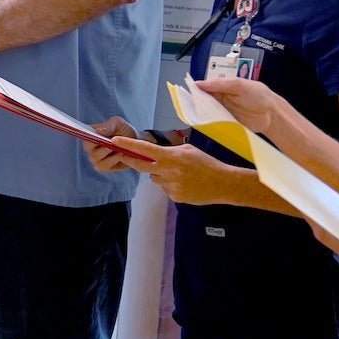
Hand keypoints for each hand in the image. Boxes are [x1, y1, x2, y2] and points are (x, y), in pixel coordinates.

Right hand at [85, 117, 141, 172]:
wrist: (136, 141)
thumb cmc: (123, 130)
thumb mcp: (117, 123)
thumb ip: (108, 126)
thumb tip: (98, 131)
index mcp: (90, 136)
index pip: (85, 138)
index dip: (88, 138)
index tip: (95, 137)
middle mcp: (91, 149)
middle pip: (91, 152)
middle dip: (101, 149)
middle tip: (111, 145)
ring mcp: (97, 159)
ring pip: (98, 160)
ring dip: (109, 156)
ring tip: (119, 150)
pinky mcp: (105, 167)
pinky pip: (106, 166)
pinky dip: (114, 161)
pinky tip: (121, 155)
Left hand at [122, 139, 252, 205]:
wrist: (223, 183)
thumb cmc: (206, 163)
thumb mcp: (187, 150)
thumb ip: (169, 151)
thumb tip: (153, 153)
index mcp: (172, 157)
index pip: (144, 149)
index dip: (128, 145)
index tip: (115, 141)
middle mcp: (168, 172)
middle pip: (141, 166)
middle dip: (130, 159)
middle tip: (123, 155)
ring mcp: (170, 186)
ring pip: (155, 178)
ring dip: (159, 174)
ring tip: (179, 173)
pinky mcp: (174, 197)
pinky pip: (165, 188)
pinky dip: (170, 184)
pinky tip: (184, 183)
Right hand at [195, 76, 283, 134]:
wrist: (271, 114)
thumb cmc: (259, 95)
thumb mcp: (239, 84)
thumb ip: (220, 83)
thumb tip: (200, 83)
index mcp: (223, 87)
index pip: (205, 86)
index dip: (196, 89)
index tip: (188, 92)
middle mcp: (221, 99)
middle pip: (203, 100)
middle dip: (197, 102)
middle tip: (190, 105)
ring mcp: (223, 111)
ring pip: (207, 112)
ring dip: (202, 113)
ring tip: (197, 114)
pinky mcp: (226, 123)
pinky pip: (214, 122)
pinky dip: (210, 123)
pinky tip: (206, 123)